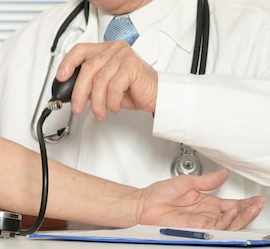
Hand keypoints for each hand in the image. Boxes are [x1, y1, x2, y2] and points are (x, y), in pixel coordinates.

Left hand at [56, 41, 157, 120]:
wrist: (158, 95)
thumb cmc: (133, 89)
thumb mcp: (105, 86)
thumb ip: (90, 83)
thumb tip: (70, 92)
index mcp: (105, 49)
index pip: (80, 50)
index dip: (67, 63)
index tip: (60, 78)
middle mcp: (113, 49)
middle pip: (88, 68)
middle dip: (79, 91)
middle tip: (77, 107)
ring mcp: (123, 55)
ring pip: (99, 80)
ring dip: (96, 101)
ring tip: (100, 112)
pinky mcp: (132, 66)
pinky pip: (113, 86)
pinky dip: (111, 101)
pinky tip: (113, 107)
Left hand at [137, 169, 265, 229]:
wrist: (144, 204)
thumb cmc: (159, 194)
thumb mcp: (188, 182)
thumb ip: (207, 180)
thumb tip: (223, 173)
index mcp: (207, 203)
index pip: (232, 205)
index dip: (246, 203)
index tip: (257, 198)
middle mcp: (208, 215)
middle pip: (235, 216)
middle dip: (249, 210)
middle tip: (258, 203)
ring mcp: (204, 223)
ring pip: (229, 224)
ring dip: (242, 216)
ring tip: (251, 207)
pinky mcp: (198, 229)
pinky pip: (217, 228)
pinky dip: (227, 221)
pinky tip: (234, 213)